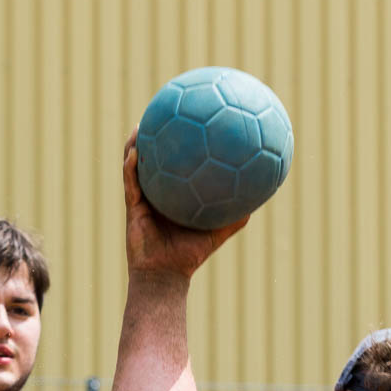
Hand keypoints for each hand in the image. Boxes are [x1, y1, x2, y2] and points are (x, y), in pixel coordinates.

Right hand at [123, 130, 247, 279]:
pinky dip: (131, 166)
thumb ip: (235, 215)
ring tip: (140, 126)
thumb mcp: (217, 232)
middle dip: (154, 138)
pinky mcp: (132, 207)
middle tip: (161, 115)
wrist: (166, 275)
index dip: (176, 146)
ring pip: (135, 166)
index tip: (185, 123)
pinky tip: (135, 151)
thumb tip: (260, 197)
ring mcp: (142, 199)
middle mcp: (156, 193)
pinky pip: (130, 182)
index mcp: (172, 195)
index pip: (174, 166)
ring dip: (135, 145)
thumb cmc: (191, 256)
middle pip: (153, 159)